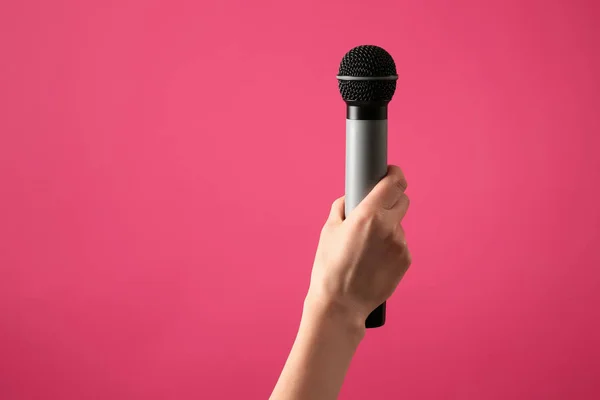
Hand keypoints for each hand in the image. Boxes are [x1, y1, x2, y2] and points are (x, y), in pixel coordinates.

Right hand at [306, 165, 411, 325]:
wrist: (341, 304)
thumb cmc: (329, 267)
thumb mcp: (329, 230)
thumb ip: (343, 207)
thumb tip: (353, 196)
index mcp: (369, 215)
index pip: (394, 183)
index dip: (395, 174)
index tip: (392, 172)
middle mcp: (389, 227)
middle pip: (402, 200)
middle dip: (391, 199)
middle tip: (376, 208)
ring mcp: (400, 245)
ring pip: (399, 224)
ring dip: (388, 227)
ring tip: (367, 246)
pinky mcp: (405, 260)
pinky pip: (399, 244)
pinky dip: (390, 246)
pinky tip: (373, 259)